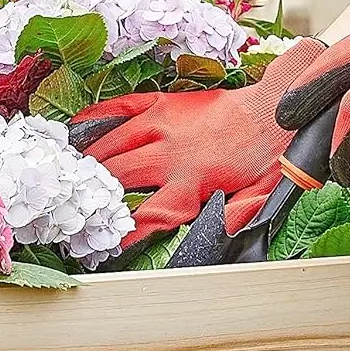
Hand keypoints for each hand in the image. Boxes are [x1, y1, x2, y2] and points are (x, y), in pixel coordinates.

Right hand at [70, 38, 328, 246]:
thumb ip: (230, 219)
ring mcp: (164, 123)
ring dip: (90, 161)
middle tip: (76, 209)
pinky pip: (122, 106)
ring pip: (112, 144)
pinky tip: (77, 127)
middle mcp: (171, 153)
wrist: (278, 107)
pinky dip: (97, 116)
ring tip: (71, 175)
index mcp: (193, 181)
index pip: (149, 214)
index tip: (106, 248)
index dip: (125, 234)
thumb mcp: (259, 197)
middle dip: (97, 196)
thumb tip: (209, 238)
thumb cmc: (269, 155)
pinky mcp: (164, 102)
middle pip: (119, 178)